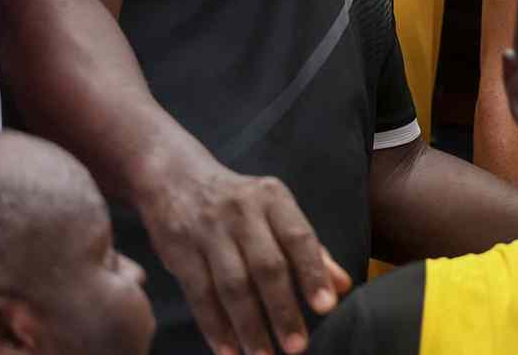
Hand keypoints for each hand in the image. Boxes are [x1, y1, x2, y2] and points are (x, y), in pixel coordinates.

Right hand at [136, 157, 351, 354]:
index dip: (313, 273)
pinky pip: (199, 295)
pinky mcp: (179, 252)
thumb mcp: (276, 211)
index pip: (298, 238)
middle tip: (297, 347)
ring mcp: (208, 232)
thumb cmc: (239, 202)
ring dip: (249, 327)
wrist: (175, 178)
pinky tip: (229, 351)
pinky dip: (215, 327)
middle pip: (265, 266)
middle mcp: (242, 213)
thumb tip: (342, 286)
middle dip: (282, 310)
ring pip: (231, 286)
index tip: (326, 307)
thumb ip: (310, 248)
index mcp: (273, 199)